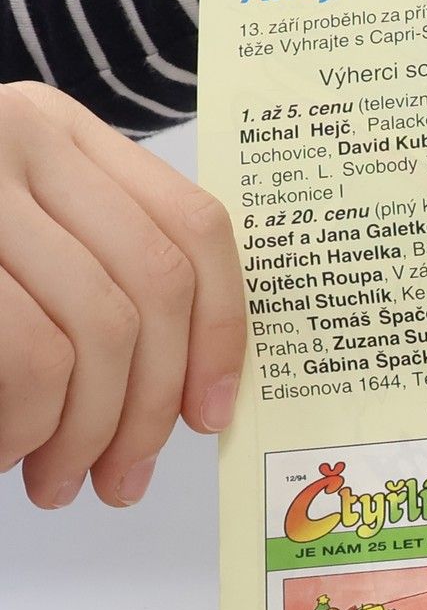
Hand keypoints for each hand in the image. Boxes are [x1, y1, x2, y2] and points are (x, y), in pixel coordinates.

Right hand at [0, 82, 243, 508]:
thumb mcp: (14, 243)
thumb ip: (91, 278)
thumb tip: (190, 393)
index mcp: (56, 128)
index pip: (191, 227)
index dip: (221, 331)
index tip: (214, 414)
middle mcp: (14, 131)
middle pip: (151, 289)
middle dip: (148, 409)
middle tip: (121, 481)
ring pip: (93, 329)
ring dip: (84, 432)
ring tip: (55, 481)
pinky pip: (26, 354)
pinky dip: (25, 426)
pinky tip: (3, 455)